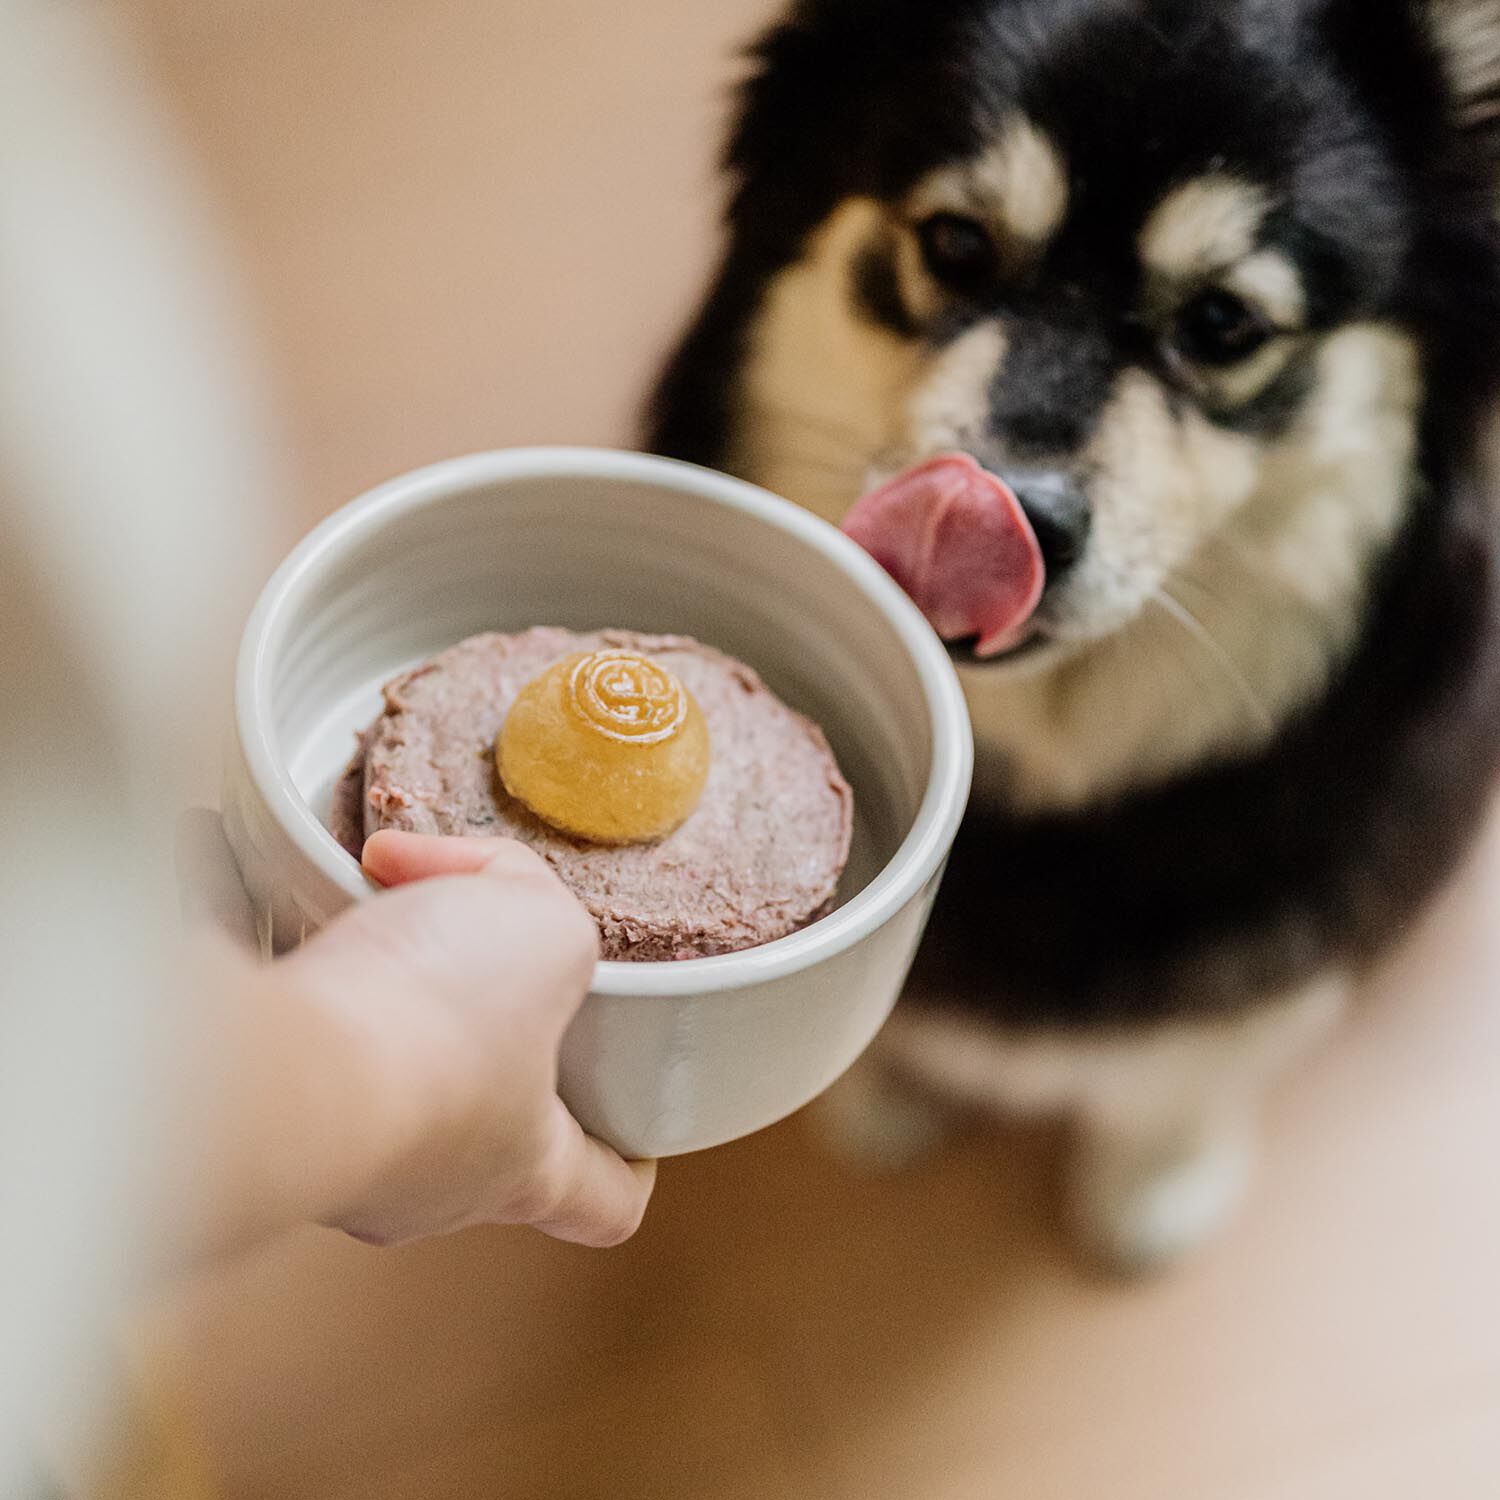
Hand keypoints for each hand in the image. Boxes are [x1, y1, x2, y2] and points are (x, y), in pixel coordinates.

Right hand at [174, 817, 654, 1255]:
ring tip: (374, 895)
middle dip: (478, 1023)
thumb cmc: (435, 1028)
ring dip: (377, 974)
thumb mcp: (547, 933)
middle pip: (479, 1117)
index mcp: (528, 1164)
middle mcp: (431, 1183)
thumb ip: (540, 908)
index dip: (626, 1161)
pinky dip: (289, 948)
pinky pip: (280, 1019)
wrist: (268, 1064)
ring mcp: (336, 1152)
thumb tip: (481, 889)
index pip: (604, 1200)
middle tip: (464, 947)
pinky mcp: (248, 1111)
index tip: (628, 1119)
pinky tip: (283, 884)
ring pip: (373, 1063)